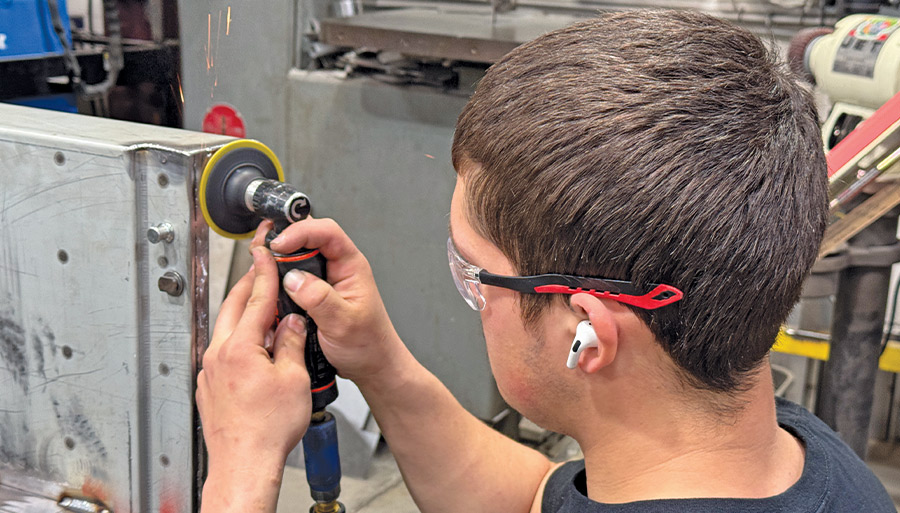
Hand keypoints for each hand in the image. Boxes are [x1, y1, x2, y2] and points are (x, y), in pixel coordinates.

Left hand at [196, 245, 310, 511]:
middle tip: (261, 269)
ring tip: (264, 309)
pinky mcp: (210, 386)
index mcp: (240, 347)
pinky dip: (239, 339)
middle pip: (233, 307)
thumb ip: (290, 343)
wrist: (244, 464)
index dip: (265, 272)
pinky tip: (255, 348)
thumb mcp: (293, 378)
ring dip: (244, 313)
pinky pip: (223, 351)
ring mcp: (210, 371)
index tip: (266, 253)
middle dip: (249, 286)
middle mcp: (218, 354)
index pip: (255, 299)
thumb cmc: (267, 429)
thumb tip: (291, 322)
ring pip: (226, 329)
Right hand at [262, 218, 404, 387]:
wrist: (371, 366)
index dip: (301, 232)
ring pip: (296, 256)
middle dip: (282, 239)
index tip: (279, 245)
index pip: (327, 232)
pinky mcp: (312, 294)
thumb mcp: (344, 322)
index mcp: (351, 266)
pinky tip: (265, 283)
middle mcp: (336, 268)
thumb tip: (293, 279)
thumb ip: (320, 299)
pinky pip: (291, 277)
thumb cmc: (368, 344)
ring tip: (259, 263)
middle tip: (261, 248)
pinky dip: (276, 277)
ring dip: (277, 258)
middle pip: (307, 237)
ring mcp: (323, 280)